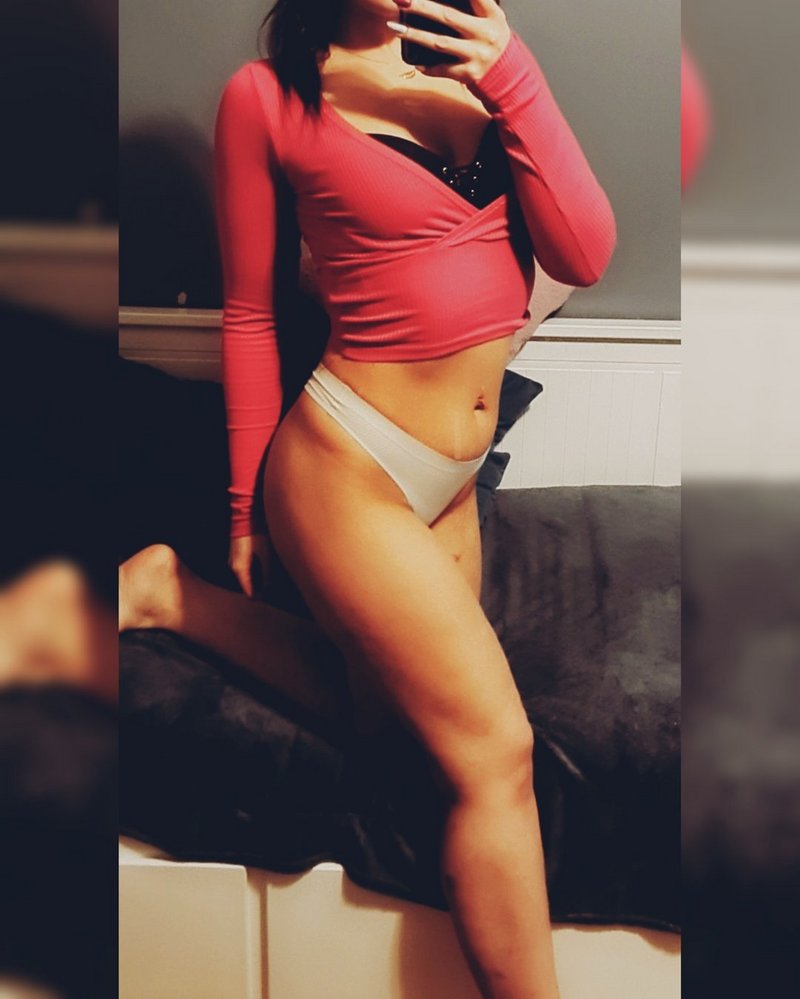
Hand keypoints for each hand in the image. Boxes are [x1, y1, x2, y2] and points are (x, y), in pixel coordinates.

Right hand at [228, 533, 271, 598]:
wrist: (246, 516)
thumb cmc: (256, 535)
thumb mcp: (266, 555)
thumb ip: (267, 573)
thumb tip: (268, 588)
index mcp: (239, 569)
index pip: (247, 591)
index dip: (257, 597)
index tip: (267, 598)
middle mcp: (233, 566)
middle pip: (245, 585)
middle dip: (257, 589)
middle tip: (270, 589)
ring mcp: (233, 560)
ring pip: (244, 577)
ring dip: (255, 580)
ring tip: (268, 581)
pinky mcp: (236, 554)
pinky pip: (243, 569)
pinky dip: (252, 572)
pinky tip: (262, 570)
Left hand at [389, 0, 510, 87]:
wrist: (508, 76)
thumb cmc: (492, 41)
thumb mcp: (491, 19)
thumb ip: (475, 5)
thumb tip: (438, 1)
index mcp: (491, 15)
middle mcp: (484, 34)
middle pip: (448, 17)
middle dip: (422, 7)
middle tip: (402, 0)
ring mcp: (476, 55)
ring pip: (439, 43)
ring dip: (414, 35)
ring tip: (396, 28)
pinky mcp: (469, 74)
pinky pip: (442, 69)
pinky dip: (427, 66)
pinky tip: (414, 61)